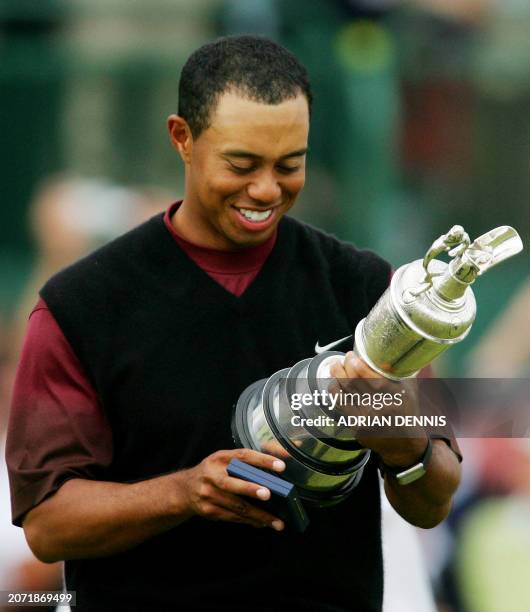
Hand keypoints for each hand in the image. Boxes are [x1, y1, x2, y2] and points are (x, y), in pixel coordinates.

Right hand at [182, 448, 285, 530]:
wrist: (185, 490)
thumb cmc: (214, 471)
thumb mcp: (226, 459)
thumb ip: (249, 459)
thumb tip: (281, 454)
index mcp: (220, 458)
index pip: (243, 456)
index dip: (262, 460)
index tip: (280, 466)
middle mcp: (212, 475)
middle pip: (232, 483)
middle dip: (251, 489)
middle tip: (268, 495)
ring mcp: (209, 495)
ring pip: (236, 506)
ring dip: (259, 516)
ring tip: (277, 522)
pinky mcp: (209, 511)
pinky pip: (233, 517)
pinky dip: (250, 521)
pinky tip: (263, 523)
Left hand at [329, 352, 427, 466]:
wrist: (404, 443)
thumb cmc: (406, 411)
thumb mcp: (408, 391)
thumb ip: (397, 373)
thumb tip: (385, 352)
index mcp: (396, 397)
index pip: (372, 378)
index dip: (358, 365)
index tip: (353, 355)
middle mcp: (380, 409)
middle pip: (354, 382)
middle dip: (345, 366)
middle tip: (345, 358)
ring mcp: (366, 419)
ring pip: (344, 392)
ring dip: (336, 376)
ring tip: (335, 366)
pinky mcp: (356, 427)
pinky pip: (340, 405)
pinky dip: (335, 391)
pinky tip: (334, 382)